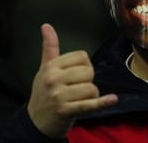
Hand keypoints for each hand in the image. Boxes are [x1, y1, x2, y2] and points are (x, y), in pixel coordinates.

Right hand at [27, 24, 117, 138]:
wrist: (35, 122)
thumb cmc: (43, 93)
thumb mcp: (44, 69)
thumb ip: (49, 47)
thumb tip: (46, 25)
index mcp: (51, 67)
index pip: (81, 57)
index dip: (85, 65)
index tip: (77, 75)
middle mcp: (53, 79)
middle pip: (88, 72)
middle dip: (88, 81)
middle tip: (77, 90)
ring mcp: (59, 96)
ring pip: (91, 88)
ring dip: (92, 96)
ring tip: (80, 100)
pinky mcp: (66, 111)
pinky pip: (88, 104)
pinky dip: (102, 103)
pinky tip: (112, 99)